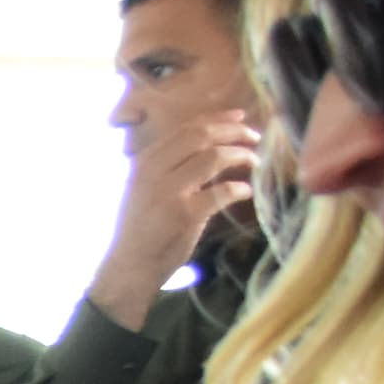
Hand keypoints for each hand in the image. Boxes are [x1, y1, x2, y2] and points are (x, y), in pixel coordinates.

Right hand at [100, 108, 262, 321]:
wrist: (128, 266)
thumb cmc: (141, 228)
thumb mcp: (148, 189)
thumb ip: (173, 167)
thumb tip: (215, 147)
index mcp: (145, 161)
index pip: (186, 128)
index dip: (218, 119)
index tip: (241, 116)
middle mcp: (153, 171)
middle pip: (201, 136)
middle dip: (234, 132)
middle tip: (255, 138)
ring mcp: (167, 192)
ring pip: (213, 158)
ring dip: (241, 156)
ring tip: (254, 162)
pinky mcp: (183, 215)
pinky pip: (221, 192)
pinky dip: (239, 188)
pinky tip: (245, 191)